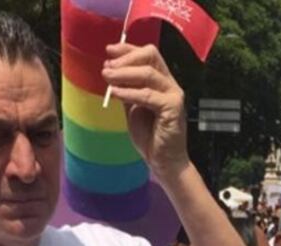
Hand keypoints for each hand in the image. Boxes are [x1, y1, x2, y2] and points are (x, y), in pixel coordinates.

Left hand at [103, 43, 188, 181]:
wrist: (163, 161)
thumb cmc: (149, 136)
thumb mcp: (132, 108)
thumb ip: (127, 90)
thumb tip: (110, 71)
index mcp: (161, 82)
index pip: (148, 55)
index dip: (128, 49)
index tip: (109, 51)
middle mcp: (170, 85)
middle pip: (151, 56)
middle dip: (126, 58)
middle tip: (108, 67)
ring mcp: (174, 95)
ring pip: (149, 73)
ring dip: (124, 73)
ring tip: (106, 77)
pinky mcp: (173, 108)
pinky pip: (148, 95)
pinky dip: (129, 92)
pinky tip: (115, 93)